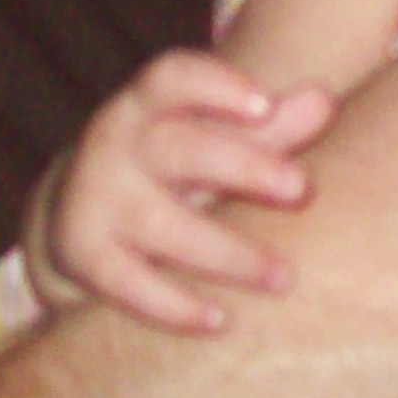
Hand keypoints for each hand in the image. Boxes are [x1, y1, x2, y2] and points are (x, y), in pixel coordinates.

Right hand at [29, 53, 337, 332]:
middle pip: (178, 147)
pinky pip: (129, 284)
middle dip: (243, 166)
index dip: (216, 87)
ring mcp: (95, 200)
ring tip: (284, 277)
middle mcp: (115, 143)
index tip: (265, 105)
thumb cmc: (171, 167)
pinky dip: (174, 305)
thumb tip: (324, 101)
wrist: (73, 216)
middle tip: (302, 189)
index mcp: (148, 103)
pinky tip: (221, 320)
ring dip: (227, 253)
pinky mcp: (85, 257)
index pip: (173, 76)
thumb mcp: (210, 138)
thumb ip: (268, 126)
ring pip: (161, 224)